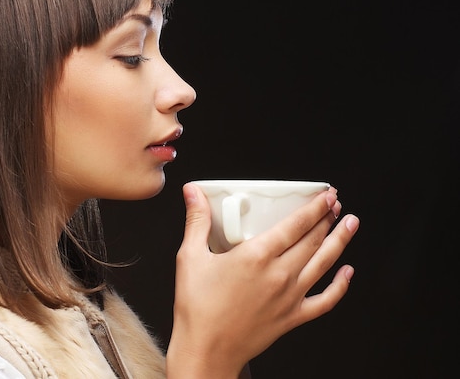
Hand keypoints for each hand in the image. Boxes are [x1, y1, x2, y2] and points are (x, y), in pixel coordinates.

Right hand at [166, 183, 358, 378]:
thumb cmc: (197, 308)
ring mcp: (290, 297)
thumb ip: (197, 221)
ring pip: (324, 264)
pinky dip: (340, 286)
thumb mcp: (191, 257)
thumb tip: (193, 193)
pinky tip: (347, 273)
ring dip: (340, 241)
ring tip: (350, 225)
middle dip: (328, 218)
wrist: (206, 350)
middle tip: (335, 205)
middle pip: (313, 240)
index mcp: (256, 256)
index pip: (296, 224)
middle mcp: (279, 274)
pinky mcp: (292, 317)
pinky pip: (325, 301)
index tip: (326, 195)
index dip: (315, 207)